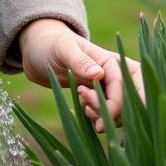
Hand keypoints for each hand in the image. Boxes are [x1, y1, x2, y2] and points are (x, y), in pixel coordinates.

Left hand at [17, 18, 144, 132]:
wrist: (39, 51)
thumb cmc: (51, 44)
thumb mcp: (63, 49)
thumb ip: (80, 61)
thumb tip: (98, 74)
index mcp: (110, 61)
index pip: (122, 85)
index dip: (115, 105)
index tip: (101, 121)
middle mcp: (112, 74)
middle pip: (126, 100)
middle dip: (112, 113)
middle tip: (89, 113)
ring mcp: (105, 86)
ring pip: (117, 109)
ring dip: (103, 116)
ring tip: (83, 106)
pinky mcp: (97, 96)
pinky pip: (105, 112)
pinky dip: (97, 117)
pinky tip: (83, 109)